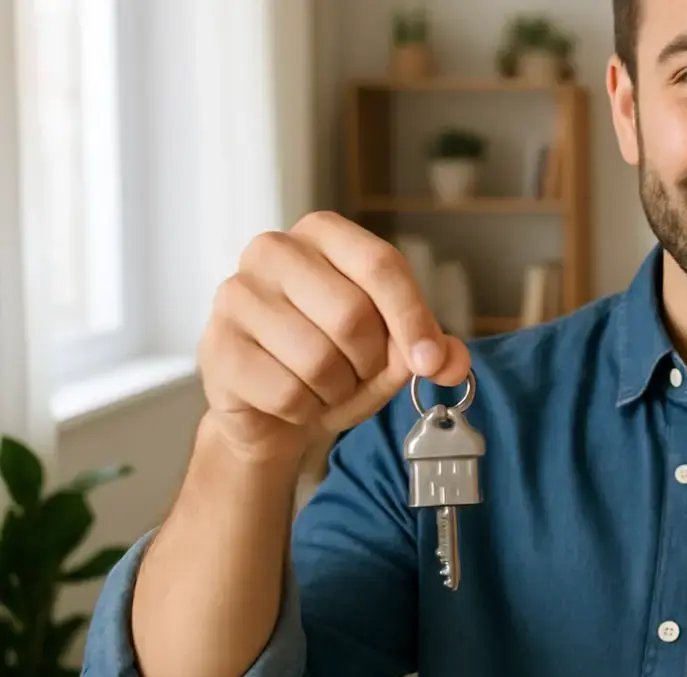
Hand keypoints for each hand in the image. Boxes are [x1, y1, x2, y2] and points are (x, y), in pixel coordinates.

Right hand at [197, 210, 470, 462]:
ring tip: (325, 386)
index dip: (413, 318)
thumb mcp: (393, 350)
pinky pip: (285, 393)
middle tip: (359, 372)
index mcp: (323, 234)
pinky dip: (304, 410)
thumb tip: (450, 361)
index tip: (430, 361)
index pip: (381, 264)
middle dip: (370, 362)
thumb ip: (432, 350)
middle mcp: (273, 251)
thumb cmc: (337, 362)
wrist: (274, 408)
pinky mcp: (215, 347)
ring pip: (317, 359)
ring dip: (337, 390)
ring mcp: (236, 295)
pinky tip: (293, 400)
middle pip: (351, 314)